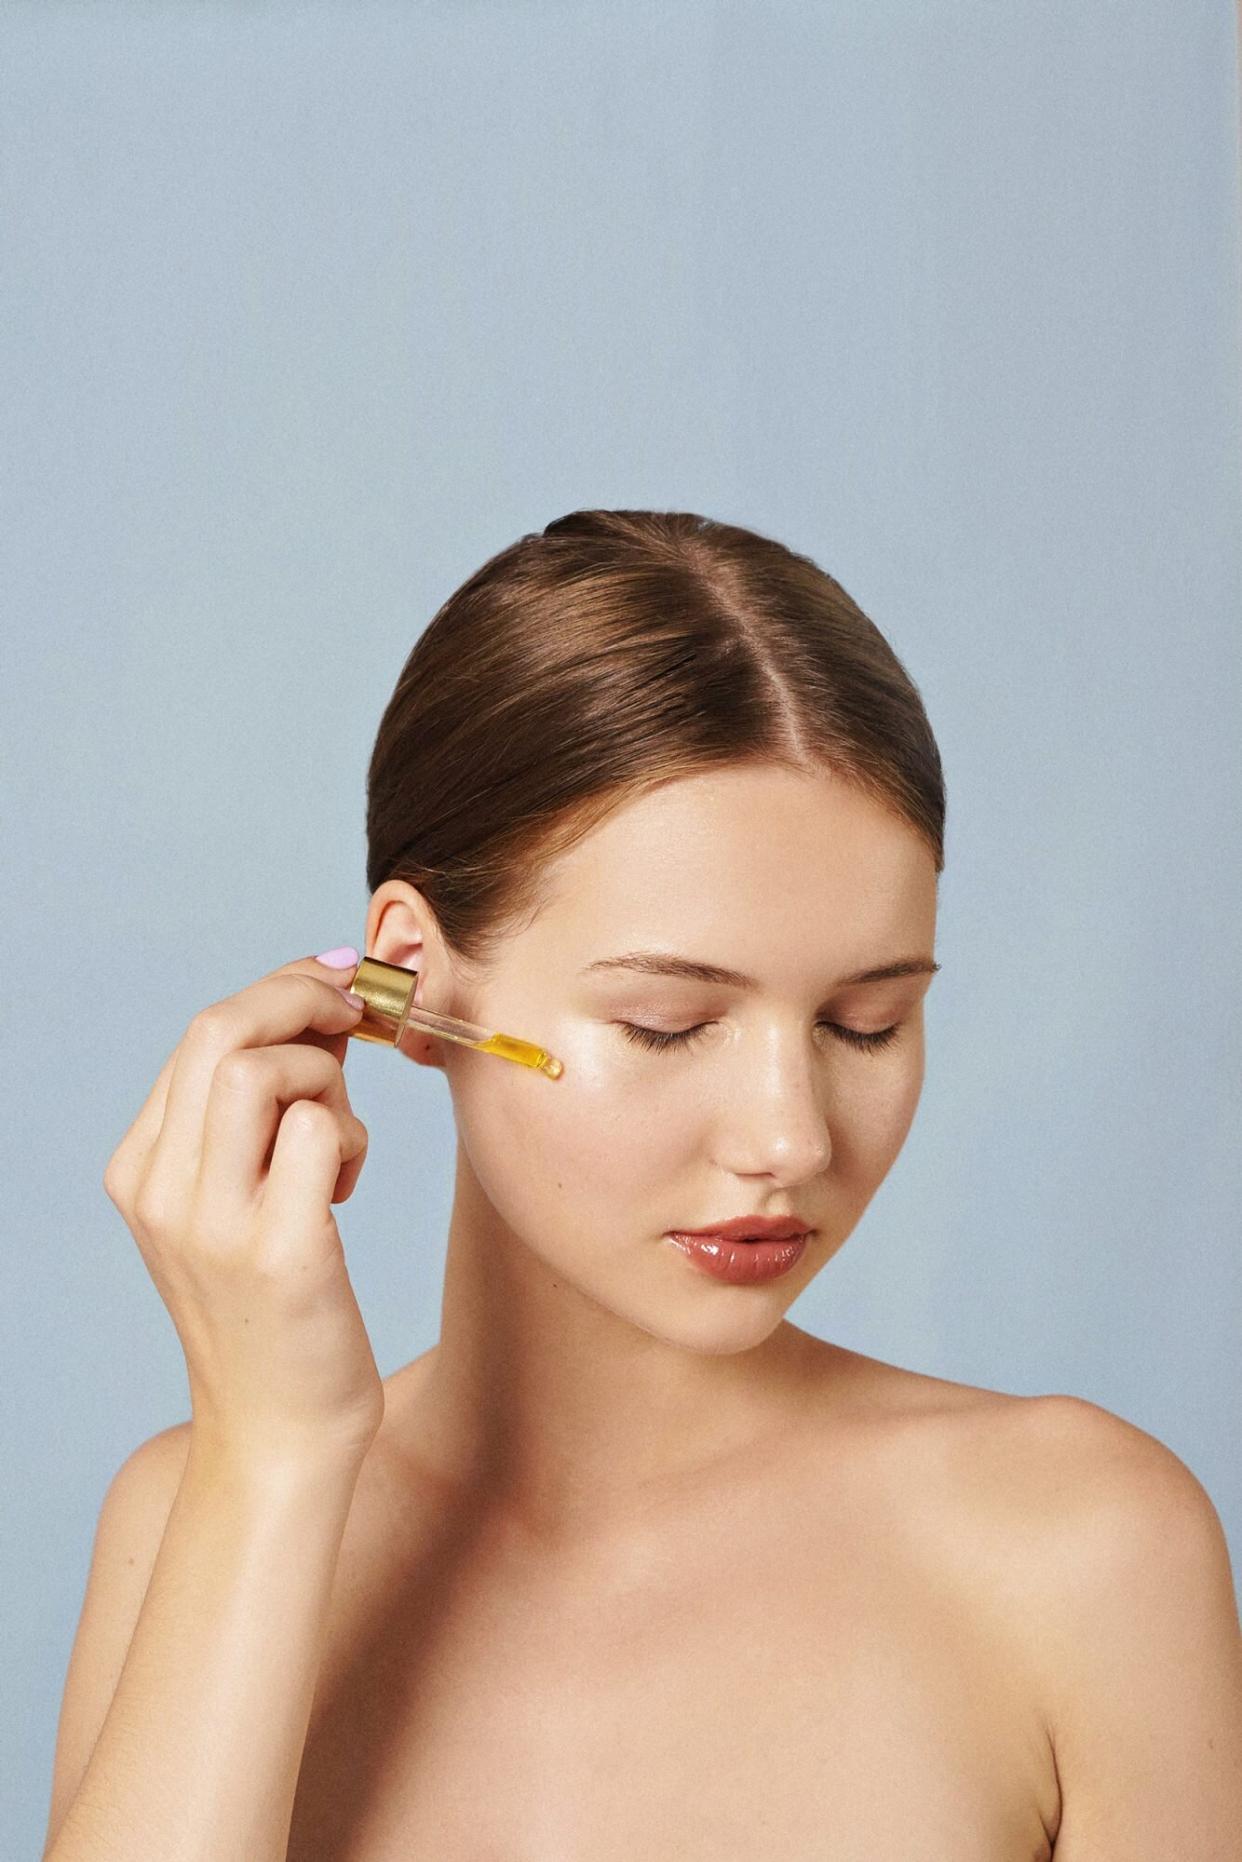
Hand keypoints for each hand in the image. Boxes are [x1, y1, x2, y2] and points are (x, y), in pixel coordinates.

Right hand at [102, 954, 383, 1468]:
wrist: (277, 1436)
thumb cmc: (274, 1309)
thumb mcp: (232, 1203)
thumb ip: (248, 1118)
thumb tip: (314, 1009)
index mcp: (141, 1170)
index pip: (201, 1033)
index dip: (279, 991)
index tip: (335, 984)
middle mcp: (162, 1191)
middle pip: (220, 1031)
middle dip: (303, 1000)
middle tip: (359, 1013)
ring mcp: (215, 1224)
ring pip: (263, 1068)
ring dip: (325, 1075)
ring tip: (341, 1135)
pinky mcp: (282, 1254)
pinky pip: (323, 1132)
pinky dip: (354, 1138)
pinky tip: (348, 1187)